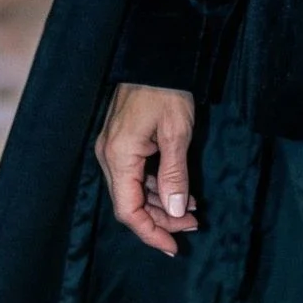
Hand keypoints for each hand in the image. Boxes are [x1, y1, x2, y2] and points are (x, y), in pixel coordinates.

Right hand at [95, 83, 199, 254]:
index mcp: (119, 156)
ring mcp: (113, 149)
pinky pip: (136, 175)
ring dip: (161, 205)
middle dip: (162, 220)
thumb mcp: (178, 133)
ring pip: (134, 191)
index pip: (128, 210)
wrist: (157, 55)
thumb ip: (175, 175)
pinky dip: (156, 188)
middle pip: (130, 204)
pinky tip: (181, 192)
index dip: (151, 232)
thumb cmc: (167, 90)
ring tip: (193, 211)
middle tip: (193, 226)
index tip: (174, 246)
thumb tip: (177, 211)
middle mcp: (109, 156)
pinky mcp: (122, 142)